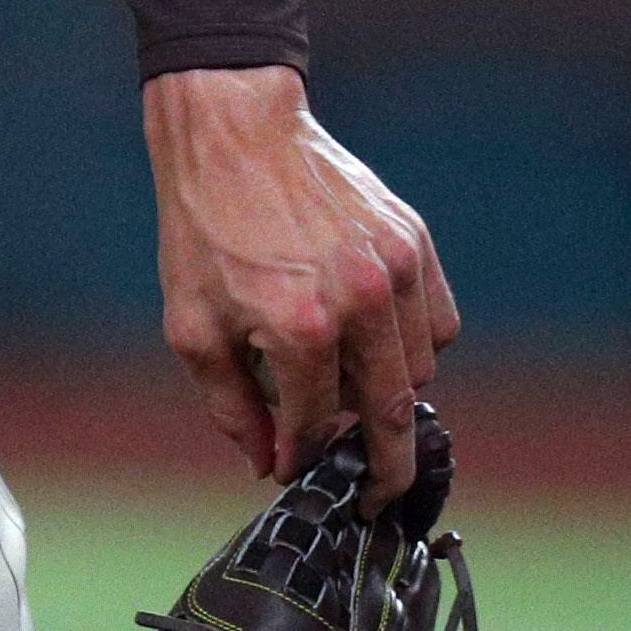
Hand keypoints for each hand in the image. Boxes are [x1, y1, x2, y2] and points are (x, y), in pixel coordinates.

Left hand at [145, 63, 458, 498]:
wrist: (233, 135)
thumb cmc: (203, 230)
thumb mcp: (191, 324)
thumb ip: (231, 404)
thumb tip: (266, 462)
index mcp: (301, 326)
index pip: (316, 426)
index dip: (304, 456)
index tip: (297, 471)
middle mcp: (361, 301)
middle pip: (392, 415)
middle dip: (384, 466)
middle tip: (375, 495)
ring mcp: (397, 269)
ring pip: (421, 373)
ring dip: (390, 396)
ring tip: (346, 389)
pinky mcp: (416, 242)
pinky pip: (439, 325)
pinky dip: (416, 348)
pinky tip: (376, 344)